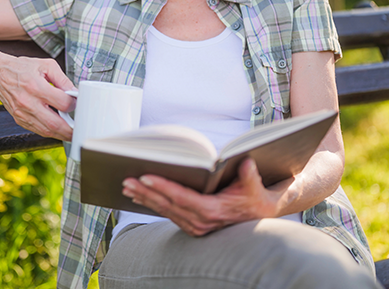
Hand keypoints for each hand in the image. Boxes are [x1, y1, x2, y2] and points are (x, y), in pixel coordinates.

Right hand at [0, 55, 75, 141]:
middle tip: (80, 129)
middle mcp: (28, 102)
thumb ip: (62, 79)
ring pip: (46, 131)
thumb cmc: (21, 68)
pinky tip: (57, 129)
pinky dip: (49, 132)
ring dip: (61, 135)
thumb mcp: (46, 65)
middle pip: (54, 124)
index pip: (62, 103)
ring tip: (71, 132)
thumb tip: (74, 92)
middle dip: (70, 130)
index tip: (76, 103)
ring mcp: (22, 113)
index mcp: (36, 87)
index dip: (73, 104)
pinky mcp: (19, 119)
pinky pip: (37, 130)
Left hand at [121, 158, 290, 236]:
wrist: (262, 215)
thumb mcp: (257, 186)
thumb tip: (245, 161)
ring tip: (127, 186)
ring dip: (145, 198)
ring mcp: (196, 226)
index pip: (182, 198)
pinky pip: (169, 214)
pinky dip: (153, 203)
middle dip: (145, 192)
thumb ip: (250, 176)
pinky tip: (140, 195)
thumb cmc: (257, 197)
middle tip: (126, 180)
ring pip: (165, 210)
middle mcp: (201, 222)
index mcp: (213, 211)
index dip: (163, 187)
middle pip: (168, 205)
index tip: (145, 177)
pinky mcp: (193, 226)